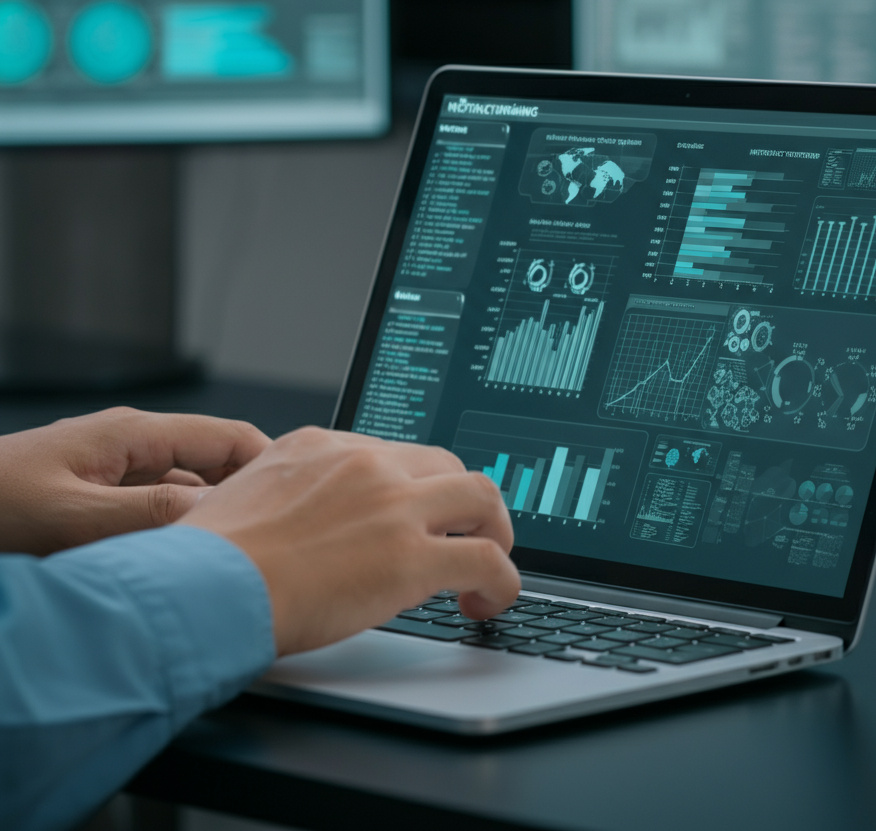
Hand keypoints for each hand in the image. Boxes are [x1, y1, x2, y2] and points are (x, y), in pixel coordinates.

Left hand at [0, 407, 270, 555]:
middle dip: (246, 498)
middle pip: (213, 466)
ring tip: (234, 557)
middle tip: (275, 539)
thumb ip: (147, 514)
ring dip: (209, 521)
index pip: (228, 437)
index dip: (273, 463)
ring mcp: (116, 474)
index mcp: (133, 435)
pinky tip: (183, 565)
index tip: (302, 498)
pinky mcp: (101, 500)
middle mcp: (131, 448)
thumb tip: (218, 514)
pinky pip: (157, 513)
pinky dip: (178, 535)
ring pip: (187, 494)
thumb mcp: (70, 517)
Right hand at [179, 427, 519, 655]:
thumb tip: (293, 522)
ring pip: (482, 495)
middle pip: (446, 463)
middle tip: (458, 539)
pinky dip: (501, 582)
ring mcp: (392, 506)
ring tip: (484, 567)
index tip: (416, 517)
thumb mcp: (241, 498)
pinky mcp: (410, 557)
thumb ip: (283, 497)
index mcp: (321, 446)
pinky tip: (485, 603)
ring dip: (494, 531)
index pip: (393, 454)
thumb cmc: (205, 560)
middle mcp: (364, 464)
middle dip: (460, 504)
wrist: (199, 589)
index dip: (413, 489)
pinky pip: (487, 558)